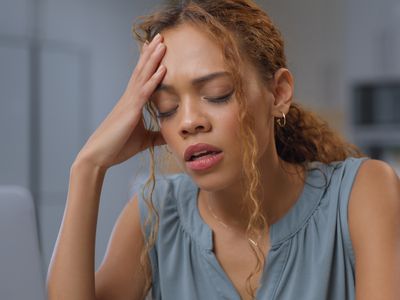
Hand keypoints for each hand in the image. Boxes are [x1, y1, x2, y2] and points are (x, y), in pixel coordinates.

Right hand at [75, 33, 166, 169]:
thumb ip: (157, 135)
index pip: (141, 78)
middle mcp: (129, 98)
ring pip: (143, 76)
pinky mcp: (130, 112)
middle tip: (160, 36)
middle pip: (142, 71)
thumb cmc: (117, 147)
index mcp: (131, 103)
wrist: (98, 157)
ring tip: (162, 43)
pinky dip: (153, 80)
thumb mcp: (143, 140)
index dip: (148, 62)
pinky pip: (143, 93)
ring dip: (153, 59)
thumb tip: (170, 134)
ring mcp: (128, 103)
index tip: (155, 48)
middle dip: (151, 53)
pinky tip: (162, 69)